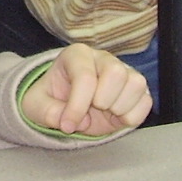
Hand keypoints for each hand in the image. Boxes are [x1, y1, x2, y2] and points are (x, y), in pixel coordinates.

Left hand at [21, 43, 150, 135]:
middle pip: (116, 73)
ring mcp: (124, 72)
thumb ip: (46, 112)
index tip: (66, 126)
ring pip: (136, 84)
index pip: (85, 78)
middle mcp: (103, 58)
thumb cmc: (50, 98)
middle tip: (89, 109)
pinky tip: (116, 118)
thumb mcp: (35, 105)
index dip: (77, 107)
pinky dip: (132, 116)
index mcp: (77, 55)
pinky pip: (146, 101)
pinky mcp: (136, 89)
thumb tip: (74, 121)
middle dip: (102, 101)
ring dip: (119, 108)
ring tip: (103, 112)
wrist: (64, 104)